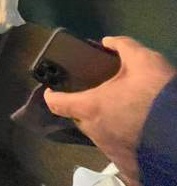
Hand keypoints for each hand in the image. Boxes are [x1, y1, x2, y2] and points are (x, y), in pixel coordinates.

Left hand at [44, 37, 175, 185]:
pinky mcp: (128, 166)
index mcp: (91, 107)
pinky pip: (119, 151)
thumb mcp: (143, 60)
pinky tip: (136, 132)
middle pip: (81, 118)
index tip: (52, 89)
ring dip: (106, 124)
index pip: (56, 103)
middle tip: (100, 95)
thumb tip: (108, 41)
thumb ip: (123, 46)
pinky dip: (123, 140)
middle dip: (86, 107)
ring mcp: (111, 152)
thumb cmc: (157, 95)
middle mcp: (96, 132)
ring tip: (122, 112)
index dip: (51, 95)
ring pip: (100, 135)